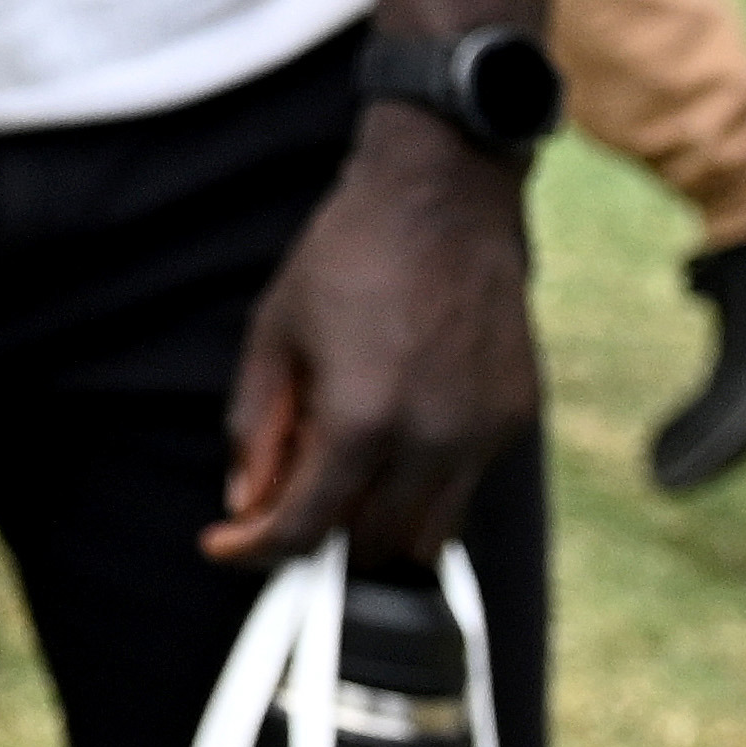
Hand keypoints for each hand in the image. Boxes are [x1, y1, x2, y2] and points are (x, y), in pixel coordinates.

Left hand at [211, 115, 538, 564]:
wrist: (443, 196)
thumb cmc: (349, 254)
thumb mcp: (275, 334)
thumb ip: (256, 428)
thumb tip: (246, 503)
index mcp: (362, 419)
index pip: (306, 529)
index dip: (257, 550)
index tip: (230, 547)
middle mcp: (431, 439)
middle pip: (371, 546)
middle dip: (320, 533)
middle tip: (287, 494)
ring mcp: (482, 432)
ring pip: (429, 534)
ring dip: (379, 519)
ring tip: (347, 464)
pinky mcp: (515, 416)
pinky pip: (466, 486)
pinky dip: (426, 482)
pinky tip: (398, 427)